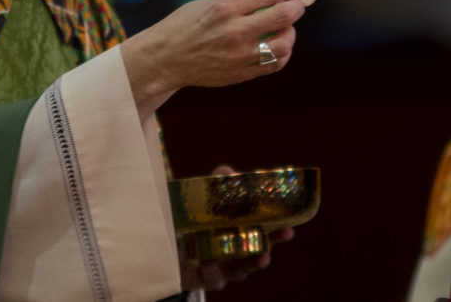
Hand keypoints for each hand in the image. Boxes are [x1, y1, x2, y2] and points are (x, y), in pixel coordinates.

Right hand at [121, 0, 307, 119]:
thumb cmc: (187, 25)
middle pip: (284, 15)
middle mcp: (234, 30)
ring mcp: (240, 54)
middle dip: (297, 6)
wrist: (166, 58)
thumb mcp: (210, 3)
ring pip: (285, 42)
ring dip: (290, 31)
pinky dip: (283, 52)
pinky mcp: (242, 72)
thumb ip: (243, 0)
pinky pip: (276, 62)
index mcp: (225, 6)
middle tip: (298, 4)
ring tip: (285, 26)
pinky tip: (277, 45)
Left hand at [179, 165, 295, 290]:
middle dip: (273, 243)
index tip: (290, 224)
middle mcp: (232, 256)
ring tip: (262, 256)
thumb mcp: (199, 204)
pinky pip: (211, 276)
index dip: (276, 229)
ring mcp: (219, 269)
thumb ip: (213, 188)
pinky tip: (211, 258)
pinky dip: (213, 267)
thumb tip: (227, 171)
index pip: (260, 232)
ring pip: (239, 270)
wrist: (160, 251)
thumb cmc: (186, 226)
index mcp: (236, 237)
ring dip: (251, 262)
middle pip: (257, 252)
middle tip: (287, 233)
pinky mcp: (201, 279)